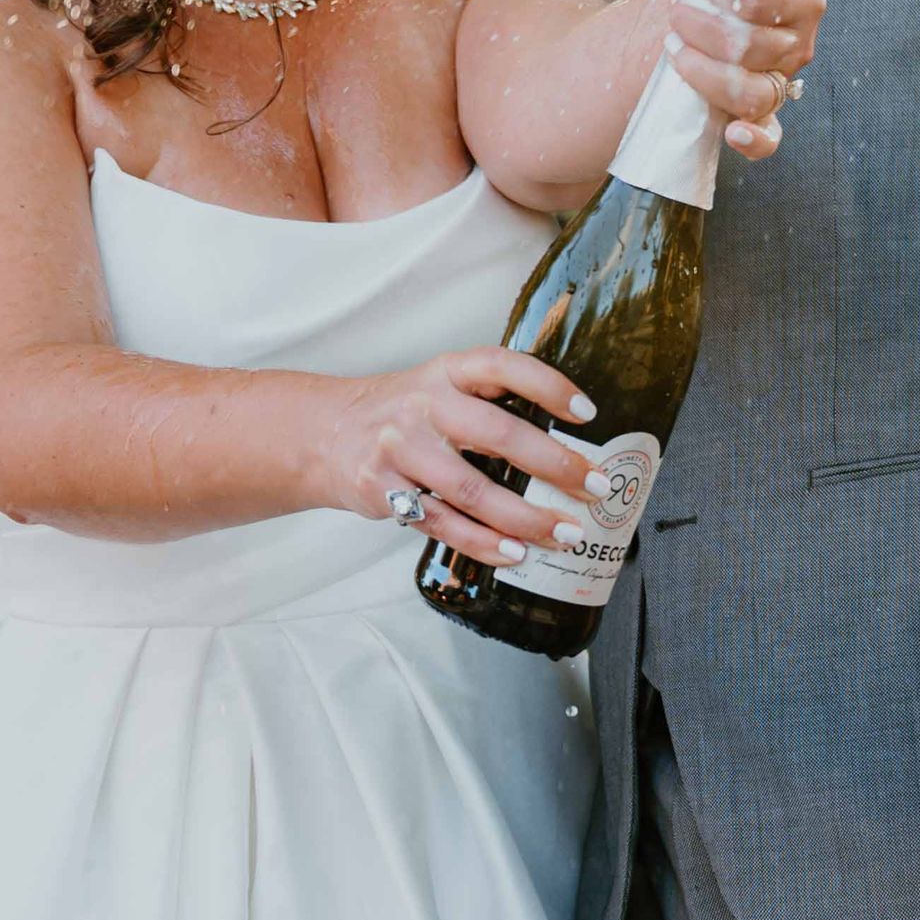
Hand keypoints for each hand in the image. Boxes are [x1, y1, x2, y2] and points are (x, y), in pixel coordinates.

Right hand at [318, 347, 600, 567]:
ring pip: (474, 491)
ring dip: (528, 518)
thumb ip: (488, 403)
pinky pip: (444, 524)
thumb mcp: (439, 387)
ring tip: (566, 533)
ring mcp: (402, 450)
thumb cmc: (400, 413)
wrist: (324, 434)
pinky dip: (484, 543)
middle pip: (499, 435)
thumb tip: (565, 441)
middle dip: (556, 465)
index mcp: (446, 372)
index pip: (503, 367)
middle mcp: (424, 406)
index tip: (586, 412)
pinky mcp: (385, 492)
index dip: (548, 385)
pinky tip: (515, 552)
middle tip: (595, 487)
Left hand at [667, 0, 821, 160]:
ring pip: (752, 92)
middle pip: (752, 47)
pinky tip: (733, 133)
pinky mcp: (762, 109)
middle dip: (702, 27)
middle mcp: (799, 43)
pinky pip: (769, 136)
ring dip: (704, 72)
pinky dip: (754, 140)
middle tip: (676, 9)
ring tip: (674, 48)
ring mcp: (782, 79)